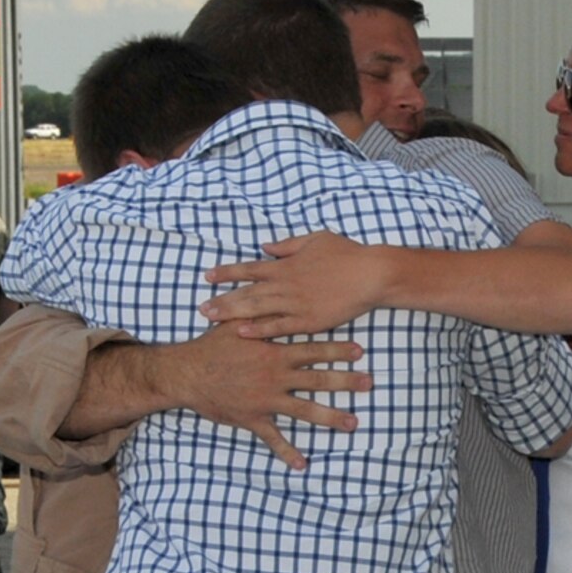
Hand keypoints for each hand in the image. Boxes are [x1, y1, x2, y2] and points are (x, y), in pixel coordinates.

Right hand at [169, 323, 369, 470]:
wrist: (186, 374)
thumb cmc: (210, 347)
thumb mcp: (234, 324)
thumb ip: (258, 313)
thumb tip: (272, 294)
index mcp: (273, 352)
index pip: (312, 349)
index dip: (337, 350)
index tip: (359, 351)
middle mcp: (275, 376)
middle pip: (317, 379)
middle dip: (345, 382)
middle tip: (369, 383)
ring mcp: (266, 400)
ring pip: (304, 411)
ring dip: (330, 418)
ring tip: (352, 423)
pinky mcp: (253, 419)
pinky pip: (272, 439)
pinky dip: (287, 452)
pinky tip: (302, 464)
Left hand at [199, 233, 386, 337]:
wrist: (370, 274)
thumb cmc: (346, 254)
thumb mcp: (315, 239)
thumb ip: (288, 245)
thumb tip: (266, 247)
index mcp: (286, 265)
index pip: (249, 268)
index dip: (228, 273)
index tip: (208, 276)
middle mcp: (286, 284)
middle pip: (247, 292)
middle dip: (222, 299)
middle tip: (200, 308)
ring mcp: (296, 304)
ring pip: (257, 309)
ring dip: (232, 314)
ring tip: (211, 319)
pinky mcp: (308, 321)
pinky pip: (279, 327)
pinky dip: (259, 329)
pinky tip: (241, 332)